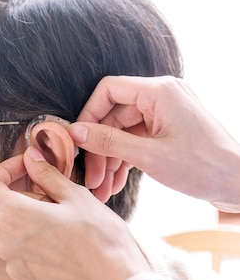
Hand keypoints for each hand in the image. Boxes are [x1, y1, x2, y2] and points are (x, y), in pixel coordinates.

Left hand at [0, 147, 149, 279]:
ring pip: (16, 236)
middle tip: (59, 201)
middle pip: (5, 211)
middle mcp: (4, 243)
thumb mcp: (74, 195)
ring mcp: (14, 268)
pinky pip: (25, 260)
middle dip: (26, 200)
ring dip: (32, 227)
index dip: (5, 171)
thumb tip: (30, 157)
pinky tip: (65, 253)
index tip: (27, 169)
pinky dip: (39, 252)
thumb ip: (45, 173)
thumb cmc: (100, 236)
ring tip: (65, 229)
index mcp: (11, 215)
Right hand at [70, 75, 239, 209]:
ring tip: (100, 189)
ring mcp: (165, 114)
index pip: (108, 90)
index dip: (88, 114)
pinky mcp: (168, 131)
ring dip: (109, 161)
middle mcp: (161, 97)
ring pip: (122, 132)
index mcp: (159, 92)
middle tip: (89, 177)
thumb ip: (109, 142)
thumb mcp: (149, 157)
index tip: (77, 141)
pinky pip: (136, 141)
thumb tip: (75, 132)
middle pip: (113, 116)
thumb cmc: (204, 167)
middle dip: (99, 149)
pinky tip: (114, 185)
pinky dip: (124, 161)